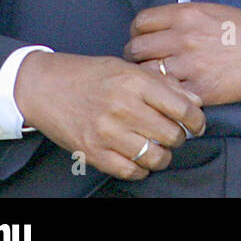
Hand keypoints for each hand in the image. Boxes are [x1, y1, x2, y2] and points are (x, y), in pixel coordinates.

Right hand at [13, 50, 205, 181]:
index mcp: (136, 83)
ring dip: (163, 156)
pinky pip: (129, 171)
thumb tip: (195, 102)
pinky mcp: (92, 152)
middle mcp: (123, 108)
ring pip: (154, 157)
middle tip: (176, 134)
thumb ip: (163, 84)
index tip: (197, 124)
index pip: (183, 108)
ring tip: (160, 148)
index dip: (197, 120)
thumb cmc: (90, 75)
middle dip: (180, 137)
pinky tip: (140, 159)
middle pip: (172, 135)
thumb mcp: (129, 69)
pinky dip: (141, 169)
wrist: (44, 86)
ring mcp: (106, 132)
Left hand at [124, 3, 240, 106]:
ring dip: (148, 77)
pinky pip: (167, 92)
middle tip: (145, 62)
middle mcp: (184, 37)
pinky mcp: (199, 89)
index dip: (138, 32)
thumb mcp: (212, 11)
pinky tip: (173, 91)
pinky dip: (166, 93)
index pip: (141, 22)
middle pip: (136, 48)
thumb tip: (156, 28)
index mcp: (187, 14)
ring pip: (146, 73)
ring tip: (157, 79)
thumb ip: (182, 17)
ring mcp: (191, 64)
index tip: (143, 39)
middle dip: (136, 56)